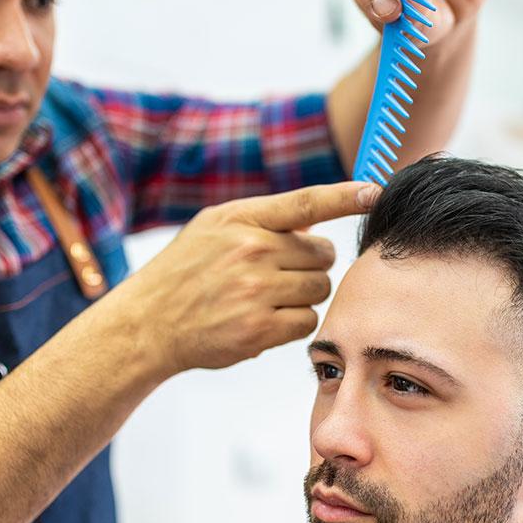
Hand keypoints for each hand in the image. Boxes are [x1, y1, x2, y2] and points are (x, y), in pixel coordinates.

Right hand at [109, 181, 380, 374]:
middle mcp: (250, 251)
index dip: (345, 196)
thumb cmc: (184, 273)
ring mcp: (255, 291)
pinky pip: (307, 321)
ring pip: (320, 288)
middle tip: (278, 274)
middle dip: (310, 265)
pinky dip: (293, 323)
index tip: (375, 192)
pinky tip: (264, 321)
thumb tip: (317, 222)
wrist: (147, 325)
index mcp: (240, 219)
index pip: (306, 202)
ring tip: (267, 297)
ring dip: (304, 295)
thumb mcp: (213, 229)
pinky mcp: (259, 330)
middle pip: (323, 255)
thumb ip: (264, 220)